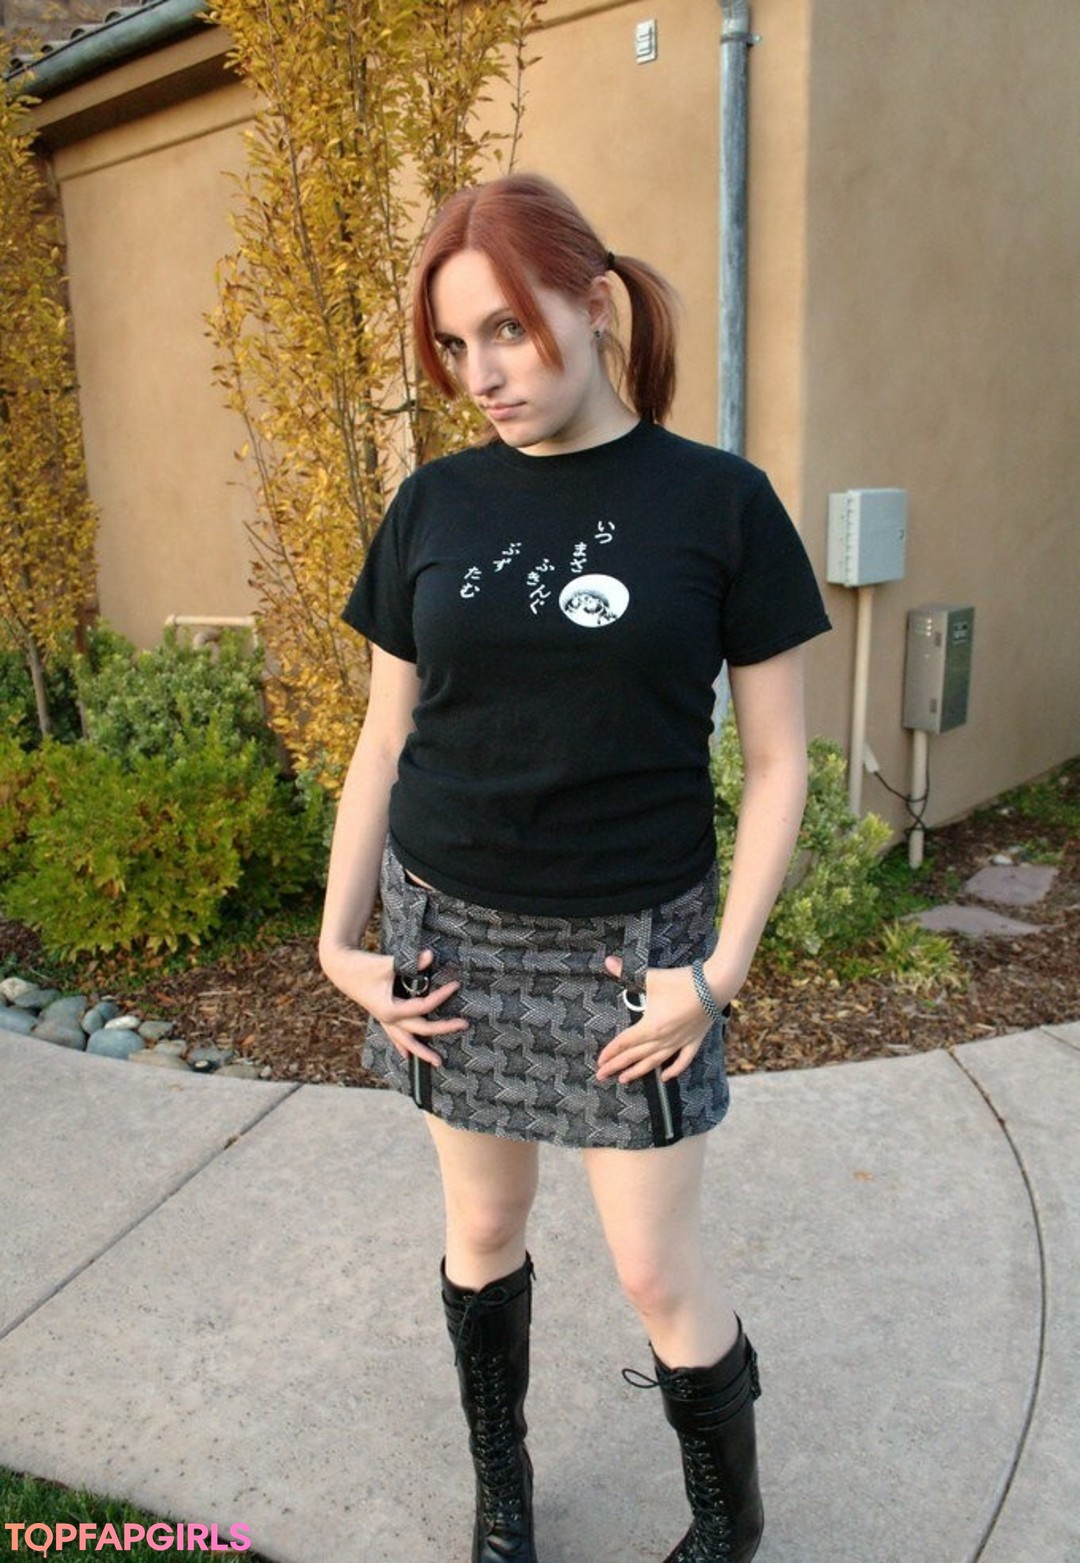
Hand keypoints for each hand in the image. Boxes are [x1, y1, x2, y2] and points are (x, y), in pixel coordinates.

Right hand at [319, 944, 465, 1065]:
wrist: (340, 968)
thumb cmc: (363, 965)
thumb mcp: (387, 963)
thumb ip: (410, 962)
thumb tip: (430, 956)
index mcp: (391, 1009)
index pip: (424, 1006)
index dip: (441, 996)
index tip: (455, 985)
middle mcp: (389, 1019)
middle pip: (421, 1029)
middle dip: (443, 1028)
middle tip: (464, 1024)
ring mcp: (384, 1020)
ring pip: (406, 1041)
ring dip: (422, 1051)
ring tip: (437, 1062)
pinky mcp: (381, 1016)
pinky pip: (394, 1036)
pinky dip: (402, 1046)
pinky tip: (406, 1055)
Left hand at [595, 956, 715, 1084]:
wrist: (715, 985)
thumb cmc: (682, 982)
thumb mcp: (652, 977)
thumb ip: (626, 972)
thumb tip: (607, 961)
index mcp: (651, 1026)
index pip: (625, 1042)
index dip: (611, 1052)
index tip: (599, 1062)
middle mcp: (663, 1039)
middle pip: (635, 1055)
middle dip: (617, 1066)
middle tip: (601, 1076)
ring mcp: (679, 1042)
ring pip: (655, 1061)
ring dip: (638, 1071)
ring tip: (624, 1080)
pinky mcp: (693, 1041)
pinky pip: (682, 1060)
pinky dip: (673, 1070)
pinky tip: (664, 1078)